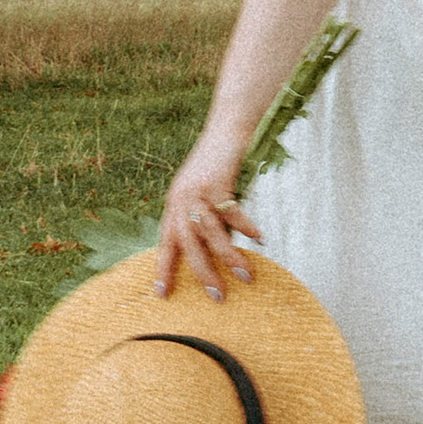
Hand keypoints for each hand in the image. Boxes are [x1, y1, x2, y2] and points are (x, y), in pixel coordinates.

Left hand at [156, 130, 259, 299]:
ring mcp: (197, 190)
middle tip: (217, 296)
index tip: (163, 294)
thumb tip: (221, 251)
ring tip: (246, 276)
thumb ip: (207, 220)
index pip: (166, 242)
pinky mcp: (216, 181)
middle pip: (188, 244)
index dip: (164, 268)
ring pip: (212, 232)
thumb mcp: (204, 193)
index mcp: (174, 205)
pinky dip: (246, 228)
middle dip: (203, 272)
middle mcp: (181, 199)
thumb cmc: (218, 163)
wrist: (226, 128)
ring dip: (230, 256)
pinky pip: (232, 212)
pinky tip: (259, 240)